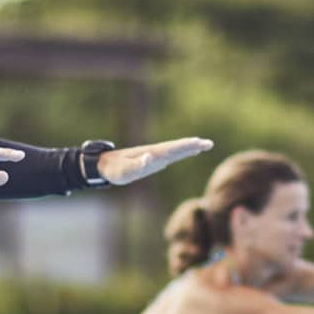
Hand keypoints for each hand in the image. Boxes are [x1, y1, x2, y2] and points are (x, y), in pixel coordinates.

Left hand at [95, 137, 213, 184]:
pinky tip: (186, 153)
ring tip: (203, 146)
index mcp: (151, 154)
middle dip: (193, 146)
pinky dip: (181, 153)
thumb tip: (150, 157)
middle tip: (209, 143)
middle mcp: (155, 153)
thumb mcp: (124, 170)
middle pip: (177, 148)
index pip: (173, 148)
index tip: (200, 143)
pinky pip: (171, 156)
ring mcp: (154, 157)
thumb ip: (137, 165)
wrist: (104, 166)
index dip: (186, 146)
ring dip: (189, 148)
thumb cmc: (114, 170)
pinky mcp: (153, 162)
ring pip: (176, 151)